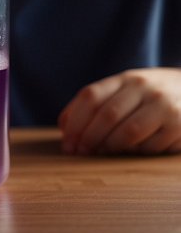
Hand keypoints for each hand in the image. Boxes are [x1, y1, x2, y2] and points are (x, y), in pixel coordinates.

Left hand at [58, 68, 180, 155]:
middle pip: (107, 115)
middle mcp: (144, 88)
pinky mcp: (179, 126)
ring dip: (109, 147)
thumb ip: (95, 104)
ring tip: (101, 153)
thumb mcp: (124, 91)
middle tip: (79, 153)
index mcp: (125, 78)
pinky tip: (130, 151)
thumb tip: (64, 126)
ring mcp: (163, 106)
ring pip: (129, 132)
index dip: (75, 122)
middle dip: (89, 138)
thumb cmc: (148, 97)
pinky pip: (150, 146)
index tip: (67, 142)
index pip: (90, 96)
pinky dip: (135, 152)